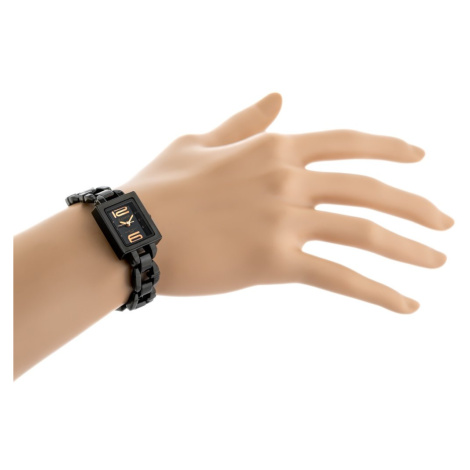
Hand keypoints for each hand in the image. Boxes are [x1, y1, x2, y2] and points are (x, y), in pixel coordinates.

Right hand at [119, 93, 453, 312]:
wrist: (129, 230)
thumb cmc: (158, 187)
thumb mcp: (199, 142)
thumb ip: (244, 122)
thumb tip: (279, 95)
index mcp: (272, 147)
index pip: (347, 143)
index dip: (389, 149)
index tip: (421, 158)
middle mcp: (287, 178)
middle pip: (368, 189)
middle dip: (415, 205)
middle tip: (444, 222)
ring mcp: (282, 219)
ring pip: (363, 232)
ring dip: (408, 248)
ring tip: (438, 262)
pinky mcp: (273, 261)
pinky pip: (338, 277)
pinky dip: (376, 293)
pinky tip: (406, 304)